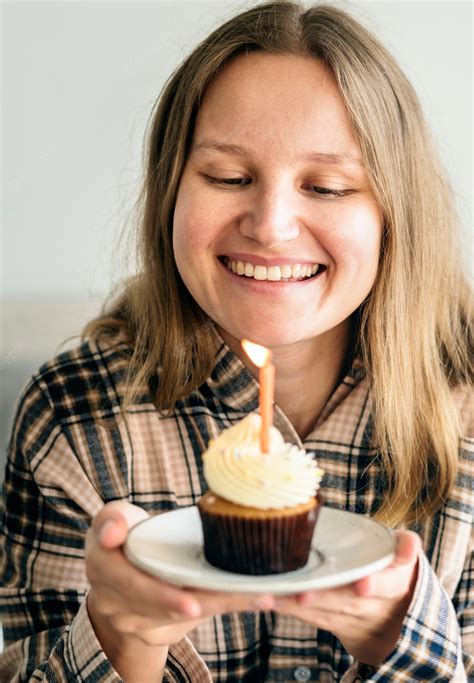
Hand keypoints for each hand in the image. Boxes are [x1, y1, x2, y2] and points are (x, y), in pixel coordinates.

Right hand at [85, 501, 274, 680]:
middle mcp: (118, 606)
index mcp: (104, 572)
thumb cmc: (123, 534)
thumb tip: (112, 532)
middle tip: (251, 598)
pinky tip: (261, 598)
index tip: (192, 605)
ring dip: (229, 605)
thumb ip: (112, 518)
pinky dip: (229, 607)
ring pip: (189, 618)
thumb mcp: (114, 518)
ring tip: (267, 595)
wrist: (117, 572)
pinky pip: (198, 622)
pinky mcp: (163, 630)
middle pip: (171, 610)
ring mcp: (140, 623)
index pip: (133, 586)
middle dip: (212, 605)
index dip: (162, 598)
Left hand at [273, 530, 420, 665]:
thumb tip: (410, 545)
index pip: (389, 582)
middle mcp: (375, 605)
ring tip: (272, 595)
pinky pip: (313, 619)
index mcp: (396, 582)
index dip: (376, 583)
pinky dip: (290, 609)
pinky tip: (269, 601)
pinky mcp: (337, 625)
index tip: (363, 584)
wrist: (396, 614)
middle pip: (350, 601)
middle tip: (304, 594)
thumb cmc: (392, 568)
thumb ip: (405, 546)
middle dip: (325, 597)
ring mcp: (355, 618)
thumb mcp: (403, 555)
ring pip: (326, 613)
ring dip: (298, 605)